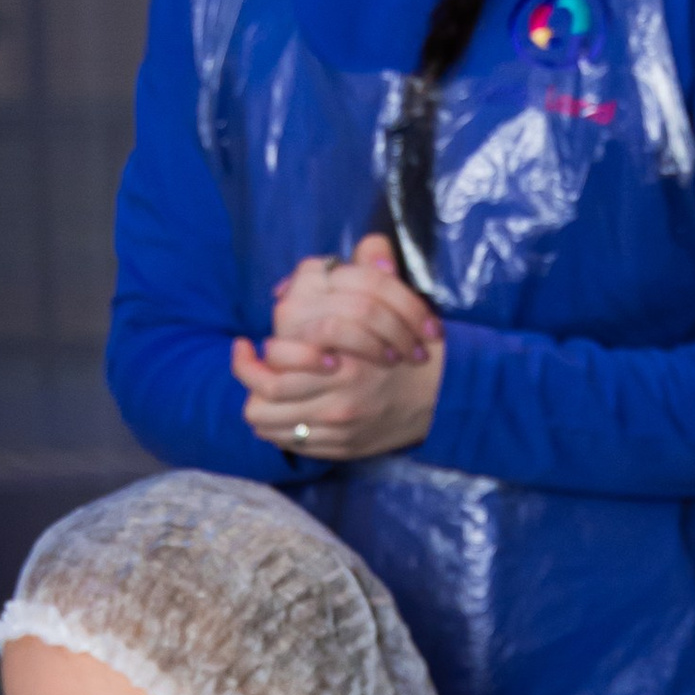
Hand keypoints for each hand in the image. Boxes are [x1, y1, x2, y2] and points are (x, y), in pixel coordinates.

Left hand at [237, 239, 444, 461]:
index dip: (255, 354)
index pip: (275, 358)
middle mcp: (336, 396)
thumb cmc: (413, 350)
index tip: (248, 343)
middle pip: (264, 396)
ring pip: (271, 424)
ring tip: (260, 391)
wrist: (446, 397)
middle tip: (249, 363)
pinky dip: (280, 429)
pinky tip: (284, 412)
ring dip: (260, 406)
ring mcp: (338, 427)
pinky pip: (292, 444)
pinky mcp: (341, 447)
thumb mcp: (397, 305)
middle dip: (249, 378)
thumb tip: (365, 247)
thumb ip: (373, 272)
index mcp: (342, 359)